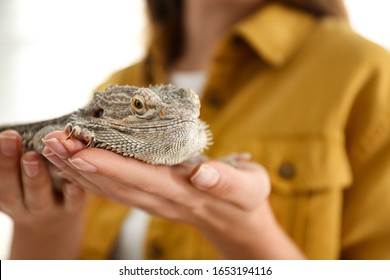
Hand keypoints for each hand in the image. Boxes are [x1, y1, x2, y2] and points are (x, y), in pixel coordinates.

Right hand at [0, 130, 85, 258]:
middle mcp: (22, 203)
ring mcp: (47, 208)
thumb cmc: (34, 191)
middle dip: (9, 163)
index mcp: (6, 192)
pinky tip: (72, 182)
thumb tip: (10, 133)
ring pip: (38, 197)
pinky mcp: (72, 209)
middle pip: (11, 188)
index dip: (0, 158)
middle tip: (11, 138)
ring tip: (32, 156)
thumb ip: (16, 159)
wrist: (53, 226)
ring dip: (34, 177)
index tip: (6, 134)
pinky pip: (71, 204)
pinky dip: (71, 194)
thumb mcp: (19, 179)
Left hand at [43, 131, 304, 258]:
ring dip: (81, 171)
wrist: (239, 222)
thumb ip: (226, 181)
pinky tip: (76, 165)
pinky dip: (93, 177)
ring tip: (54, 149)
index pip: (141, 178)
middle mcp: (163, 199)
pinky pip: (117, 191)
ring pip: (111, 189)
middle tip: (51, 141)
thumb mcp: (248, 187)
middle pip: (116, 184)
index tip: (78, 150)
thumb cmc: (246, 198)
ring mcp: (155, 202)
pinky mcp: (152, 199)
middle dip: (81, 165)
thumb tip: (203, 173)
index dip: (109, 166)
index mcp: (184, 192)